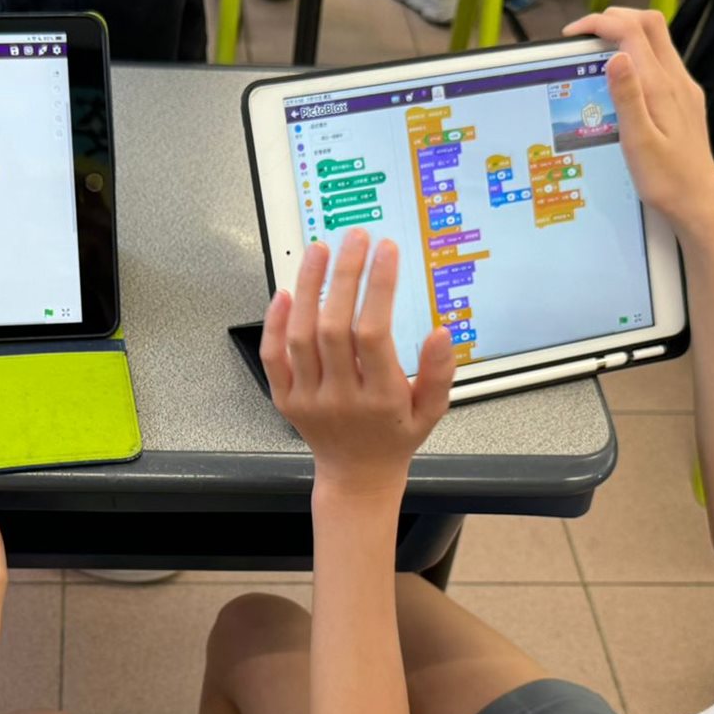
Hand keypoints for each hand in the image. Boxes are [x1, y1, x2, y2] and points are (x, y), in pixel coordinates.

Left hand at [260, 228, 453, 499]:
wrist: (357, 475)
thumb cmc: (396, 436)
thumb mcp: (432, 411)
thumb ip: (439, 372)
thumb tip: (441, 332)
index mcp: (381, 398)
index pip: (374, 333)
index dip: (378, 287)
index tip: (386, 250)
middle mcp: (340, 398)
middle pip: (334, 327)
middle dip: (345, 275)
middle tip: (355, 237)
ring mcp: (308, 399)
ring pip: (300, 336)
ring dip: (308, 287)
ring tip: (319, 250)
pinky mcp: (284, 399)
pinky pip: (272, 357)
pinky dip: (275, 323)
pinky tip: (286, 291)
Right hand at [563, 9, 713, 237]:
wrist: (700, 204)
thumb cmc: (667, 182)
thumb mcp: (639, 143)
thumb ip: (628, 97)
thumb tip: (615, 57)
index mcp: (662, 87)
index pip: (632, 32)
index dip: (600, 22)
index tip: (573, 32)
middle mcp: (677, 80)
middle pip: (650, 24)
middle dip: (614, 18)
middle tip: (583, 34)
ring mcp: (683, 89)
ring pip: (657, 40)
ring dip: (626, 34)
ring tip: (596, 51)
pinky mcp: (685, 101)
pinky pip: (661, 62)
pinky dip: (637, 55)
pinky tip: (621, 79)